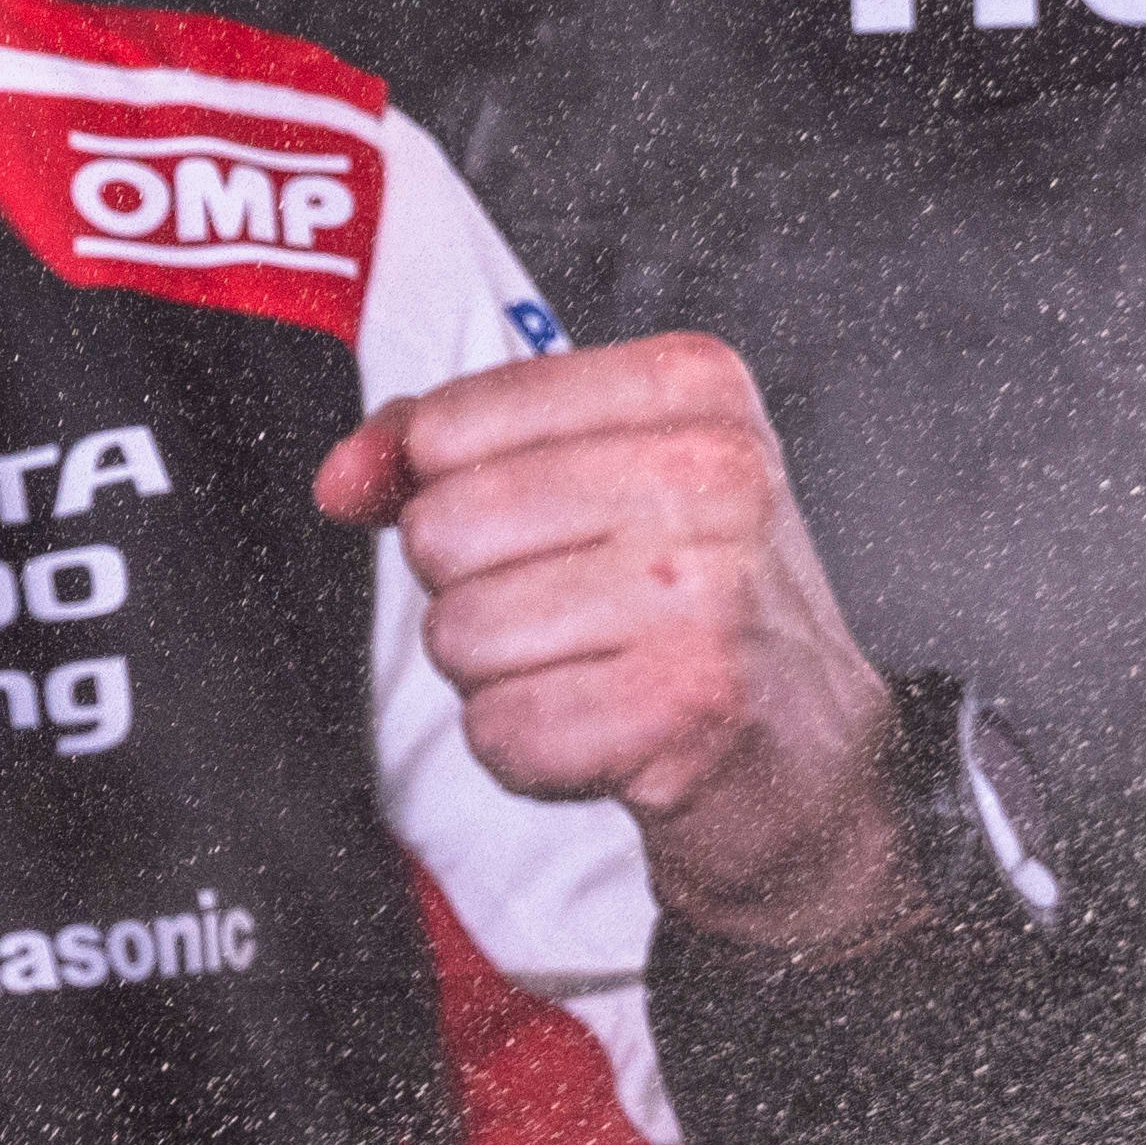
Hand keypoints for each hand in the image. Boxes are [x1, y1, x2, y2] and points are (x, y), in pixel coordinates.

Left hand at [313, 330, 923, 962]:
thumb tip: (343, 478)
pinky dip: (530, 752)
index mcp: (691, 389)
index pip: (453, 423)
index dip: (445, 493)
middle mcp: (713, 478)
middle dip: (474, 594)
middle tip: (574, 616)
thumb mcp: (595, 477)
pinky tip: (605, 732)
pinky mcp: (685, 711)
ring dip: (501, 678)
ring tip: (595, 671)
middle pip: (443, 531)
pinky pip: (499, 732)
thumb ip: (450, 449)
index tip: (526, 531)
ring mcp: (706, 597)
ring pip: (460, 635)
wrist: (803, 754)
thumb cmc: (689, 604)